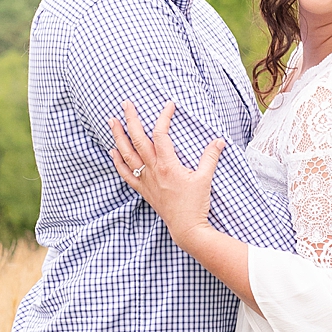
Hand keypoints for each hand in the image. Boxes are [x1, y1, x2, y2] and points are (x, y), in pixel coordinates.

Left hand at [109, 101, 222, 245]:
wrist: (186, 228)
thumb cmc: (195, 204)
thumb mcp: (205, 178)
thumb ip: (210, 157)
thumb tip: (219, 141)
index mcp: (168, 165)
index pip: (161, 135)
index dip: (164, 117)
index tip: (169, 105)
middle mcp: (153, 170)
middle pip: (137, 140)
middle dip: (130, 119)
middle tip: (125, 104)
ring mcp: (145, 180)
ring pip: (127, 155)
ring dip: (118, 137)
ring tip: (112, 122)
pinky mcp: (143, 190)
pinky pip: (125, 174)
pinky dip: (117, 161)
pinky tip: (113, 151)